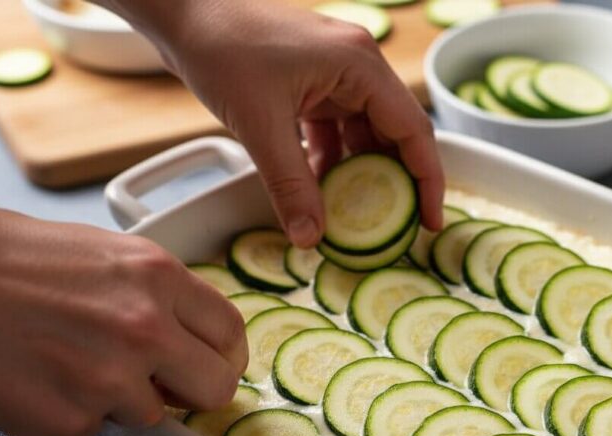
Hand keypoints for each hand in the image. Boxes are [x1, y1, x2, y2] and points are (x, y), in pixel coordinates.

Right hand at [0, 209, 246, 435]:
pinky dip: (70, 414)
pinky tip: (38, 379)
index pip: (231, 332)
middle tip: (164, 385)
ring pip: (151, 414)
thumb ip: (157, 293)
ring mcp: (109, 379)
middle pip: (216, 387)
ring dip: (120, 400)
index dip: (225, 354)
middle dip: (194, 391)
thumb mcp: (104, 252)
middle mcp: (146, 327)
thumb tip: (190, 332)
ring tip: (68, 362)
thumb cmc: (5, 258)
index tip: (215, 363)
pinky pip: (93, 429)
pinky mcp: (70, 420)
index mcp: (158, 276)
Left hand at [103, 0, 444, 247]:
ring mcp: (336, 71)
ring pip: (364, 132)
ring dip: (358, 172)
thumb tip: (310, 238)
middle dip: (394, 181)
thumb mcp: (260, 124)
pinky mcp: (314, 79)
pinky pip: (336, 126)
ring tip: (352, 213)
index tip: (429, 222)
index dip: (427, 180)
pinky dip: (331, 158)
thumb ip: (290, 184)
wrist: (182, 10)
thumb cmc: (221, 46)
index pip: (414, 130)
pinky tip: (317, 186)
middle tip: (395, 226)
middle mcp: (358, 65)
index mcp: (360, 65)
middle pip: (395, 132)